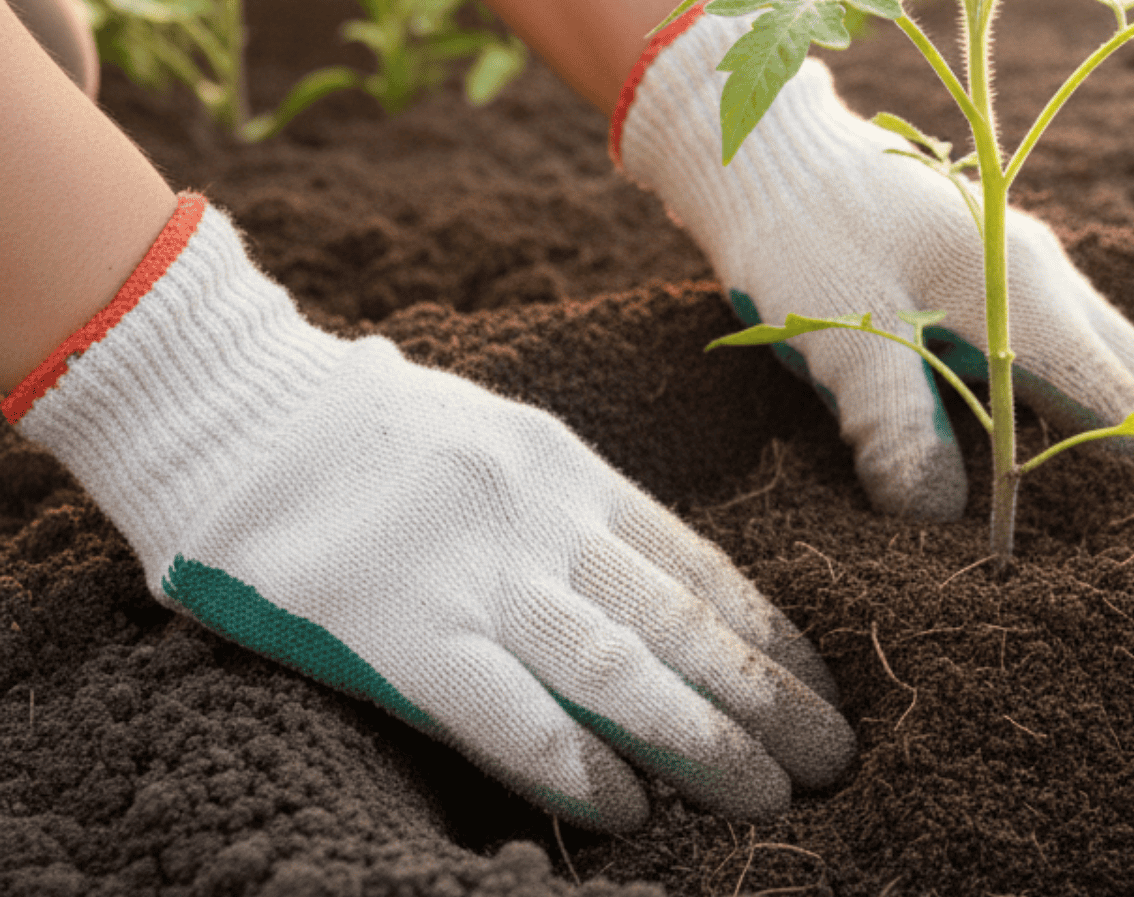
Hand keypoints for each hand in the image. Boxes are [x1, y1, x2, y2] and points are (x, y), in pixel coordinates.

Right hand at [7, 196, 852, 829]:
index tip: (822, 685)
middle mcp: (538, 517)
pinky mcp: (391, 626)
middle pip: (680, 623)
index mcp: (567, 468)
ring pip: (618, 669)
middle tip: (831, 758)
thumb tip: (655, 597)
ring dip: (703, 739)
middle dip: (765, 697)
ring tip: (769, 794)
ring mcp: (470, 570)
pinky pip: (502, 710)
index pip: (697, 566)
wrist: (227, 401)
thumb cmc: (365, 433)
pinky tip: (628, 808)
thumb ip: (568, 511)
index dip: (769, 634)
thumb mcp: (494, 441)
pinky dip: (572, 764)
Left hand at [617, 9, 1133, 519]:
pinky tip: (1072, 441)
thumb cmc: (800, 235)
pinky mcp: (1001, 270)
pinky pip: (1077, 342)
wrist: (773, 150)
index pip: (1117, 398)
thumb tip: (938, 519)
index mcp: (1020, 292)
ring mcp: (1029, 266)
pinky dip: (1097, 396)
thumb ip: (892, 422)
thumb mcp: (837, 333)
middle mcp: (1045, 274)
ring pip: (1115, 355)